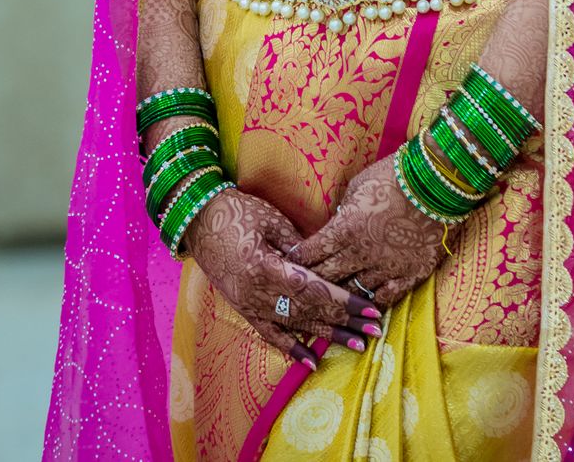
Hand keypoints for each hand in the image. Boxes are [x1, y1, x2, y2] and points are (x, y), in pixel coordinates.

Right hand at [181, 188, 382, 367]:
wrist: (197, 219)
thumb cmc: (237, 211)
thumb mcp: (272, 221)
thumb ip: (299, 246)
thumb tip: (328, 262)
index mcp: (265, 268)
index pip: (314, 290)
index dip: (345, 301)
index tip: (371, 307)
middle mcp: (257, 294)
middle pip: (309, 312)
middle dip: (345, 322)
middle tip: (375, 330)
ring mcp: (248, 305)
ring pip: (295, 326)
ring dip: (327, 336)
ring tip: (357, 344)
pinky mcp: (242, 309)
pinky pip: (269, 334)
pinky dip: (290, 349)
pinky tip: (311, 362)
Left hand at [289, 153, 454, 308]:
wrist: (438, 181)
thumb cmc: (394, 175)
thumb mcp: (359, 187)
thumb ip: (343, 212)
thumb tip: (334, 227)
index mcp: (346, 229)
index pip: (311, 253)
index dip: (297, 261)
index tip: (289, 265)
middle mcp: (363, 253)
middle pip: (328, 278)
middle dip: (312, 283)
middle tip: (303, 288)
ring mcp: (388, 267)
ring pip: (355, 293)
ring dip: (342, 296)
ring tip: (331, 301)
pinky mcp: (411, 274)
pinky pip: (387, 298)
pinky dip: (374, 301)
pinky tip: (366, 302)